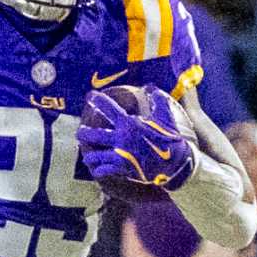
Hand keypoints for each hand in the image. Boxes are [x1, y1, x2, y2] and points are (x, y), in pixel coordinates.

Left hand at [77, 87, 196, 191]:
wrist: (176, 164)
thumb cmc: (170, 138)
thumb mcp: (165, 116)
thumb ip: (157, 99)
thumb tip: (150, 86)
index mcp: (129, 124)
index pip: (108, 108)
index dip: (97, 100)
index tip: (90, 96)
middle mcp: (121, 139)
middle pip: (93, 134)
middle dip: (84, 132)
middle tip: (80, 132)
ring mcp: (120, 155)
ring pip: (95, 155)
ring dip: (89, 155)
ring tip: (87, 155)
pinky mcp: (123, 169)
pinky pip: (104, 170)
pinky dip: (99, 169)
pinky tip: (97, 169)